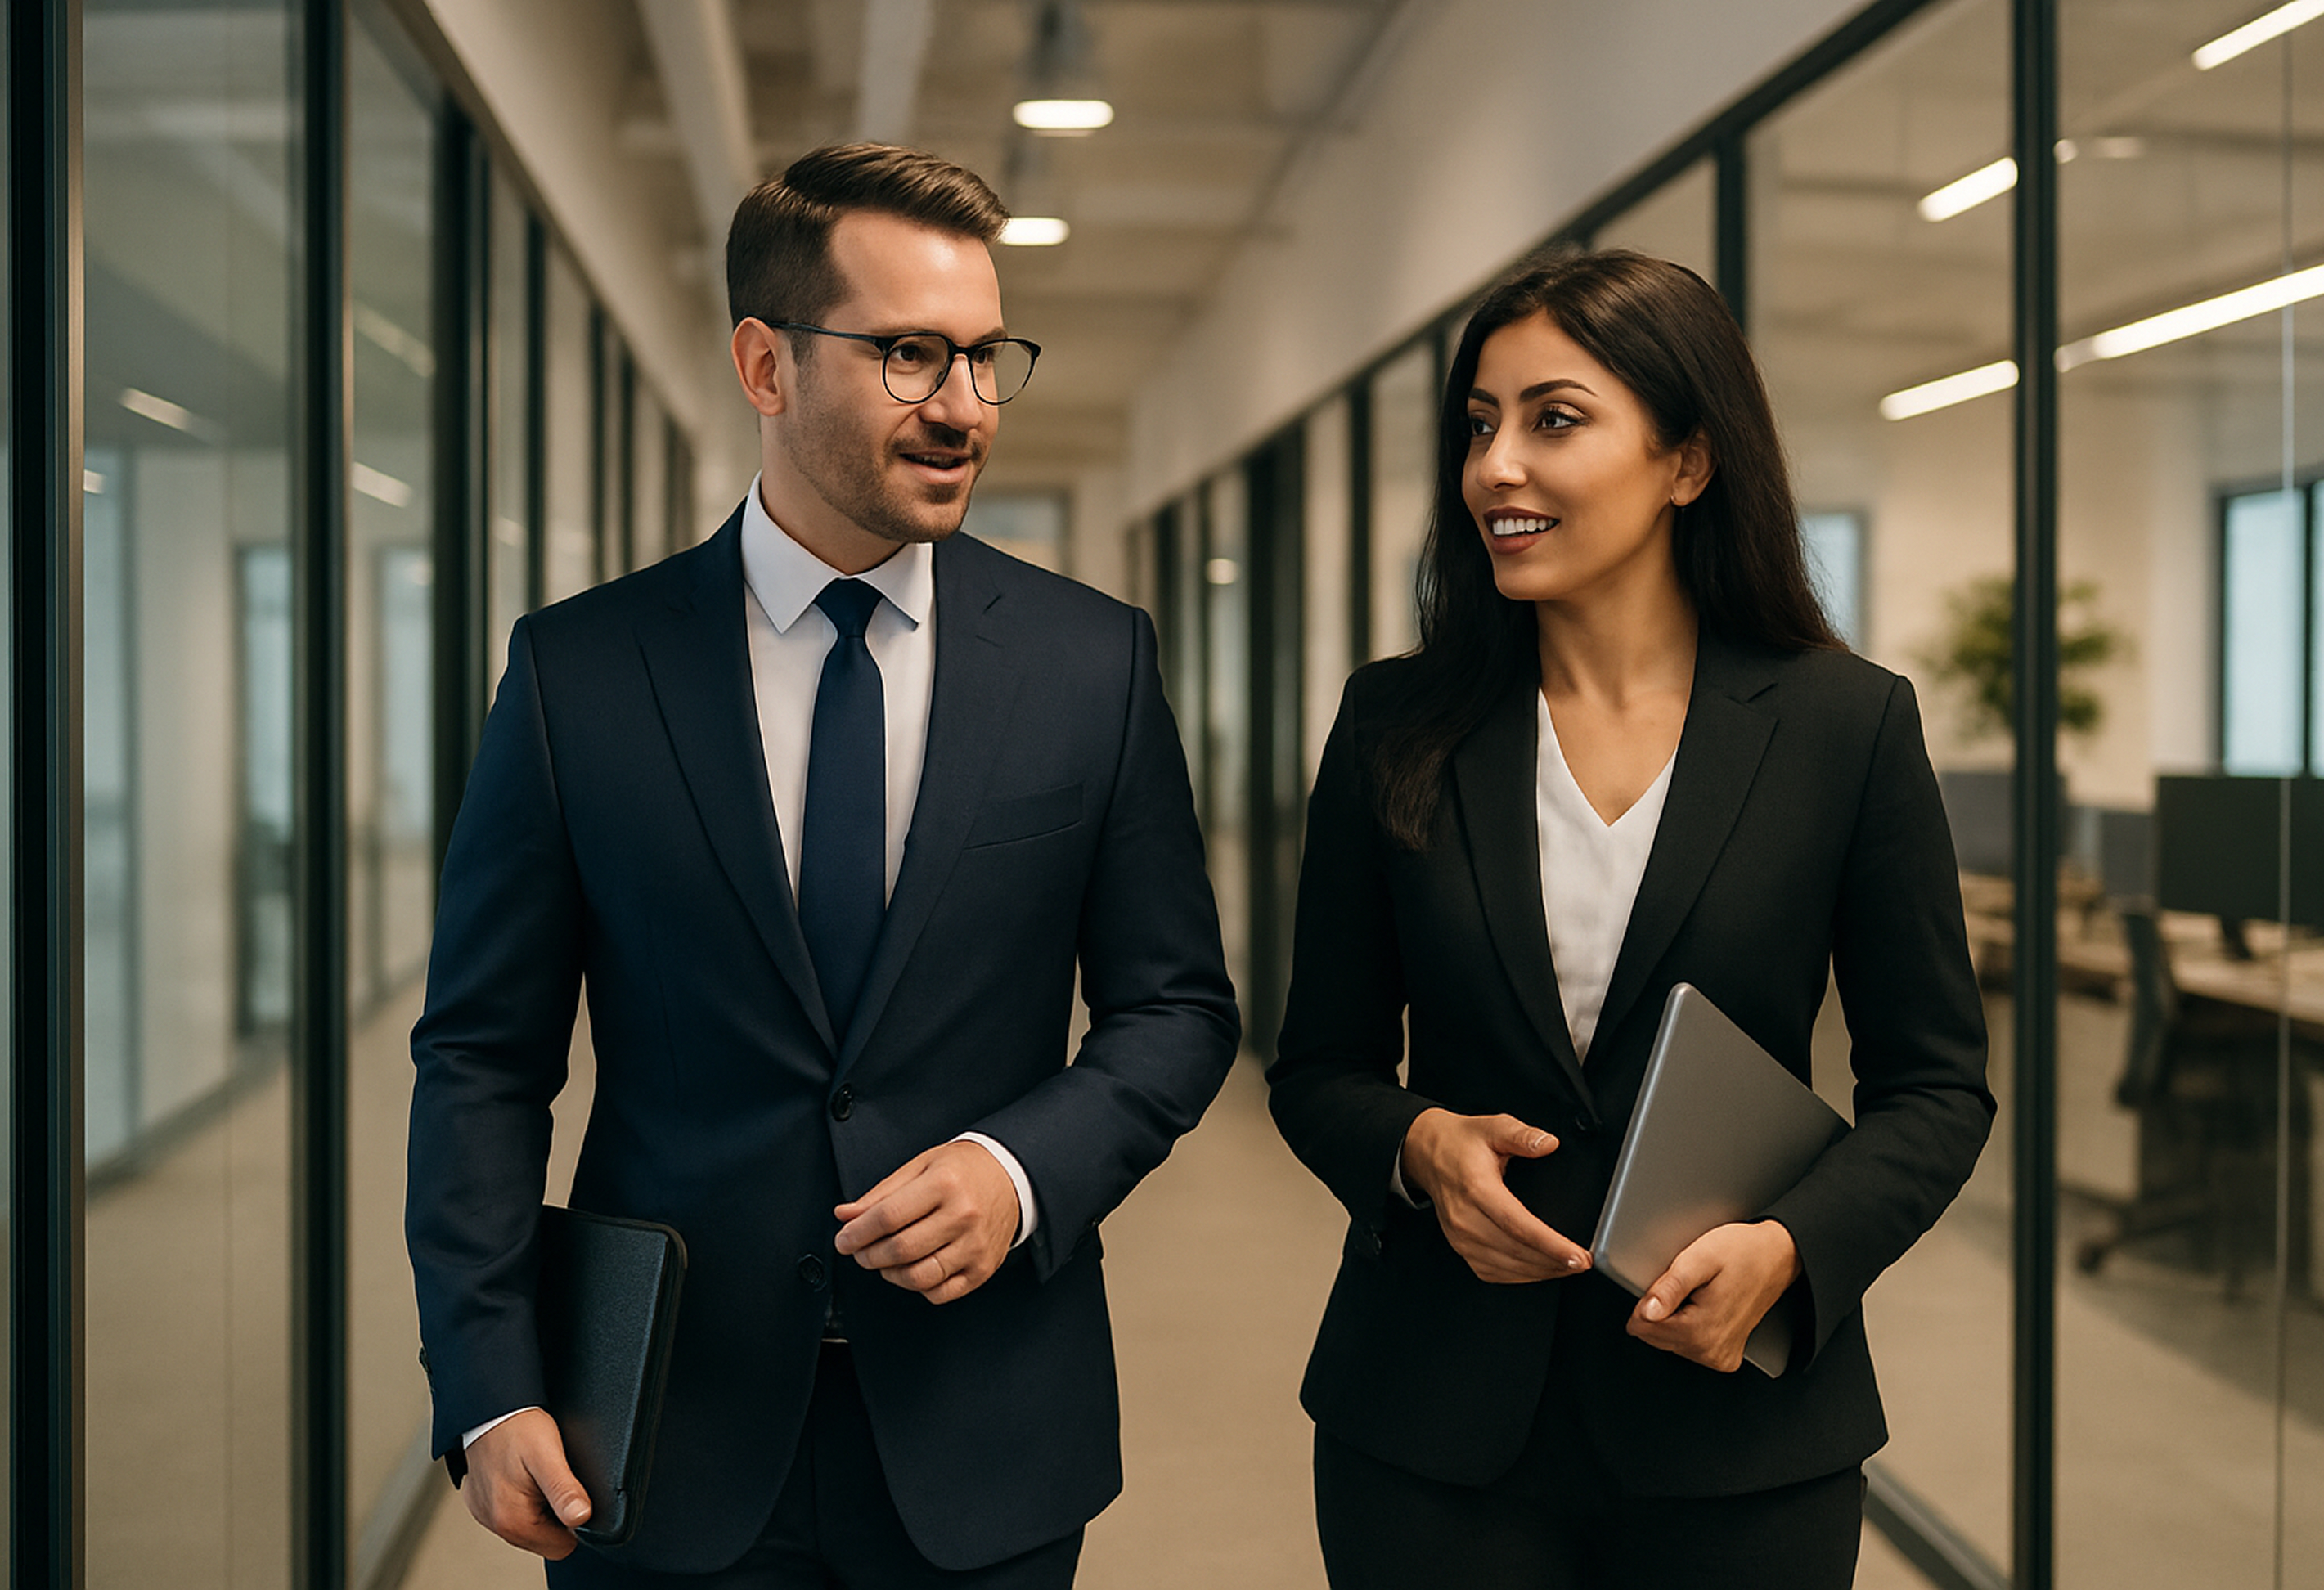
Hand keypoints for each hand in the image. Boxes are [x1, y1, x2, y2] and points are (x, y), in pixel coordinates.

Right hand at [462, 1408, 590, 1557]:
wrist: (489, 1407)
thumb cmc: (516, 1426)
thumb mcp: (548, 1455)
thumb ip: (565, 1490)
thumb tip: (582, 1518)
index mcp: (511, 1520)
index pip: (561, 1546)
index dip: (574, 1522)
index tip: (568, 1492)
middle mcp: (494, 1523)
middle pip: (545, 1538)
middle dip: (556, 1513)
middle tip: (553, 1477)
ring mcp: (486, 1513)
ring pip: (530, 1526)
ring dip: (540, 1504)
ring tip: (537, 1473)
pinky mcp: (483, 1503)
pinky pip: (513, 1512)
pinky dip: (524, 1497)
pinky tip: (523, 1474)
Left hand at [834, 1139, 1019, 1303]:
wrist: (1010, 1177)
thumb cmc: (962, 1170)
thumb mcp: (920, 1167)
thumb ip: (881, 1194)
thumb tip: (845, 1216)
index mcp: (944, 1183)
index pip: (888, 1217)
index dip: (857, 1233)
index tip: (843, 1240)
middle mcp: (963, 1215)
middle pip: (901, 1249)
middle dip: (868, 1255)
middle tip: (859, 1251)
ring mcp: (975, 1246)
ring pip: (919, 1277)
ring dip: (890, 1273)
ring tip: (884, 1260)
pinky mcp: (983, 1268)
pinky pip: (940, 1292)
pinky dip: (918, 1287)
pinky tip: (912, 1268)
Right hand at [1397, 1109, 1590, 1283]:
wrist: (1428, 1154)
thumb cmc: (1461, 1143)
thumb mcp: (1493, 1127)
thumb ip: (1522, 1135)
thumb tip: (1548, 1144)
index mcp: (1477, 1189)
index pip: (1519, 1226)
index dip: (1551, 1245)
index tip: (1577, 1255)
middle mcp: (1465, 1218)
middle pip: (1516, 1252)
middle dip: (1554, 1262)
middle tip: (1583, 1262)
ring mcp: (1461, 1237)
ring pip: (1507, 1268)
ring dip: (1541, 1271)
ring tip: (1567, 1266)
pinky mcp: (1461, 1248)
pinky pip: (1494, 1273)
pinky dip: (1521, 1276)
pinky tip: (1540, 1268)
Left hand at [1627, 1220, 1802, 1372]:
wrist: (1778, 1256)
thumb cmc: (1743, 1253)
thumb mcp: (1699, 1258)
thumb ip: (1670, 1287)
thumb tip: (1646, 1313)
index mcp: (1702, 1330)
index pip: (1643, 1328)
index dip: (1646, 1300)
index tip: (1665, 1283)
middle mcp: (1712, 1351)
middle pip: (1656, 1337)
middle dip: (1661, 1310)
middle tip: (1687, 1285)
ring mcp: (1721, 1356)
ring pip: (1670, 1341)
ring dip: (1675, 1317)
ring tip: (1699, 1293)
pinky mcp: (1726, 1355)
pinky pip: (1689, 1345)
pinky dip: (1689, 1326)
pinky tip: (1705, 1306)